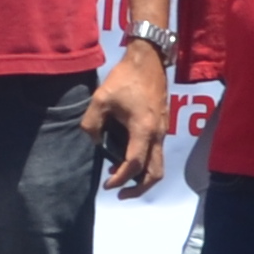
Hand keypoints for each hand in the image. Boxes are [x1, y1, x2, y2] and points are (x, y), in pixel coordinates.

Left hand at [87, 45, 169, 194]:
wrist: (148, 59)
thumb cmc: (125, 78)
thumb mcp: (100, 99)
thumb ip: (92, 124)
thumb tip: (94, 141)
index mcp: (143, 129)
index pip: (133, 165)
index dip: (120, 179)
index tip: (106, 184)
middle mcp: (157, 134)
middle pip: (155, 173)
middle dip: (139, 189)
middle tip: (120, 193)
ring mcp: (162, 131)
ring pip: (159, 165)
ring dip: (142, 177)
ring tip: (121, 178)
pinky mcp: (162, 126)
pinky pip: (157, 153)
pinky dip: (144, 163)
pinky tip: (126, 156)